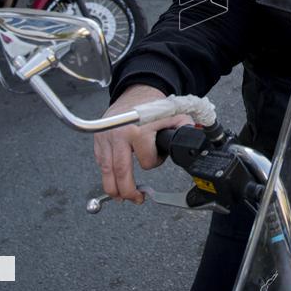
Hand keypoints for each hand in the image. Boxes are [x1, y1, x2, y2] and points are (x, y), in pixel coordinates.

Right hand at [92, 84, 193, 203]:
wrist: (137, 92)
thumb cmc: (154, 106)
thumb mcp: (174, 116)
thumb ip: (184, 129)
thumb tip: (192, 142)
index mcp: (139, 130)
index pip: (145, 162)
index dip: (154, 164)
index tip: (157, 159)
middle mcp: (119, 134)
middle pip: (120, 172)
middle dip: (127, 190)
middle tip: (135, 198)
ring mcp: (106, 136)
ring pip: (106, 170)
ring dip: (113, 188)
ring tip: (121, 196)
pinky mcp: (98, 138)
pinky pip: (100, 161)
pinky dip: (106, 173)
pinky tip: (113, 180)